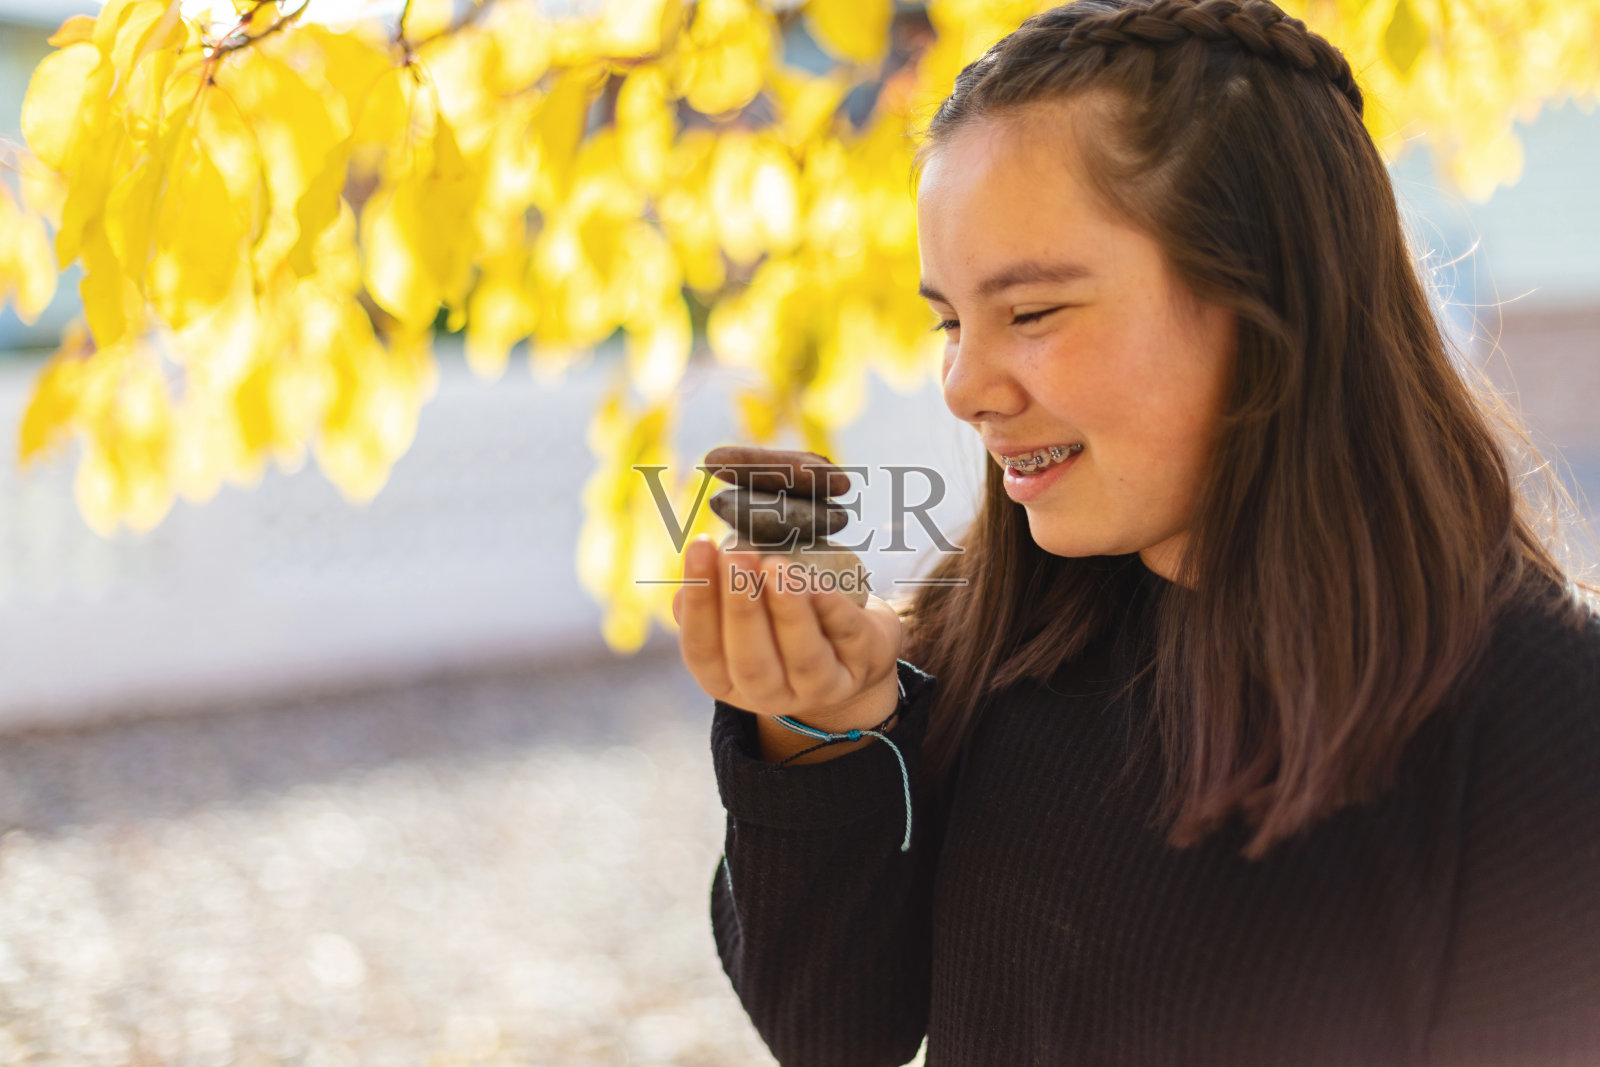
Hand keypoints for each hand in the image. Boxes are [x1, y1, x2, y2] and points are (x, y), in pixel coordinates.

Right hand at [674, 536, 902, 730]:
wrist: (850, 650)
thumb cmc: (782, 624)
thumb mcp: (743, 619)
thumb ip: (714, 604)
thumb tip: (684, 587)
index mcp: (728, 681)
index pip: (702, 649)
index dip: (698, 602)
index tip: (699, 549)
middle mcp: (770, 695)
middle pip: (750, 660)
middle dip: (740, 606)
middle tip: (737, 553)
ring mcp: (819, 687)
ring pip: (803, 658)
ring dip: (787, 611)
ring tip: (775, 567)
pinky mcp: (861, 667)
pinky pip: (846, 636)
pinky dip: (831, 608)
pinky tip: (816, 582)